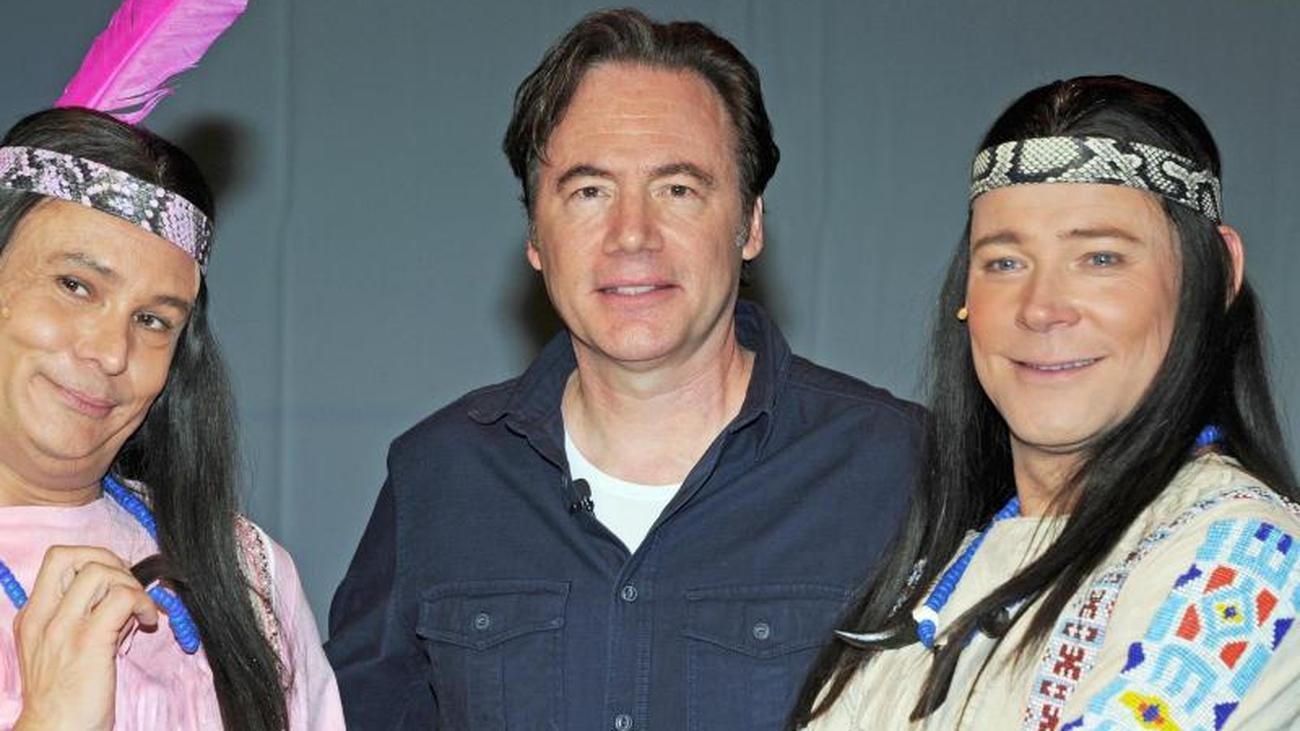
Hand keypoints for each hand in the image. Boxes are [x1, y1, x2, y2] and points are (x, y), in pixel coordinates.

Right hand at [11, 546, 157, 730]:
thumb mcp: (60, 650)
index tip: (114, 579)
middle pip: (74, 556)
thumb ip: (81, 618)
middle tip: (129, 587)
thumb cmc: (65, 697)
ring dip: (130, 583)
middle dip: (112, 561)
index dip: (93, 559)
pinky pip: (123, 598)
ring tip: (139, 609)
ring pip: (101, 572)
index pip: (57, 560)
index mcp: (33, 617)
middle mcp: (43, 617)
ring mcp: (64, 628)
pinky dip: (144, 602)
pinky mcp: (89, 642)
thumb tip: (121, 595)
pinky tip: (149, 621)